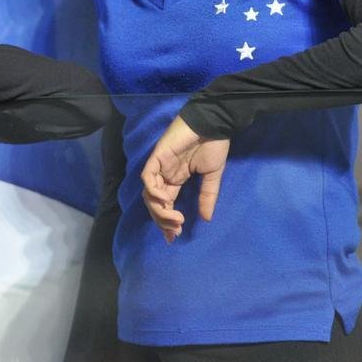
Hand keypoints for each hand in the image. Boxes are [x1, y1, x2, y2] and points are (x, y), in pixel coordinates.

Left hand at [140, 116, 230, 242]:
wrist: (213, 124)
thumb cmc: (213, 145)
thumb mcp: (212, 176)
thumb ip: (207, 196)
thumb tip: (207, 218)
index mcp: (176, 179)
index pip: (165, 204)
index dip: (166, 221)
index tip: (174, 237)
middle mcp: (164, 175)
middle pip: (154, 202)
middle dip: (162, 220)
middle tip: (175, 231)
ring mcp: (159, 165)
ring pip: (149, 193)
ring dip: (159, 210)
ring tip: (175, 219)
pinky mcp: (157, 156)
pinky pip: (148, 177)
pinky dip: (153, 190)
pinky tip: (166, 200)